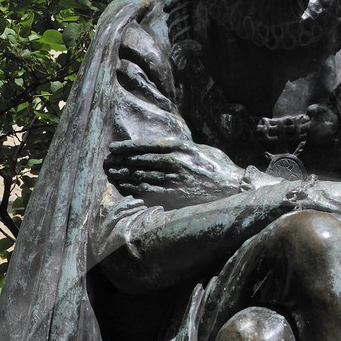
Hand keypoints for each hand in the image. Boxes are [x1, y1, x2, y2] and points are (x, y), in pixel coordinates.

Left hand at [105, 137, 242, 206]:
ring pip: (140, 176)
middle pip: (139, 160)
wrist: (233, 188)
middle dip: (120, 161)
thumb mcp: (200, 149)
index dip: (127, 147)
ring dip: (123, 175)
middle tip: (107, 161)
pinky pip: (148, 192)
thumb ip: (181, 147)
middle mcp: (174, 161)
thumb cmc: (218, 167)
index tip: (114, 148)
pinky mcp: (174, 196)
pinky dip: (134, 189)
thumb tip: (164, 147)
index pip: (146, 145)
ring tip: (111, 174)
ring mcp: (173, 179)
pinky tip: (125, 188)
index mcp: (180, 146)